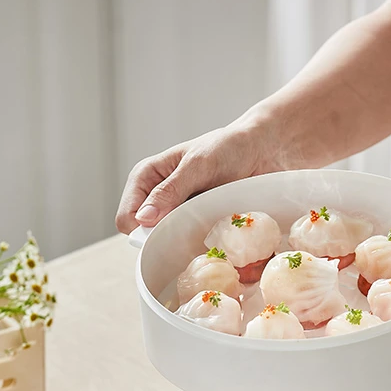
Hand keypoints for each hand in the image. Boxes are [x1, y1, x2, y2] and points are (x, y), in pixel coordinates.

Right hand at [115, 123, 268, 233]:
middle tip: (194, 226)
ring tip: (210, 223)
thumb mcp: (197, 165)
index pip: (128, 217)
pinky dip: (205, 240)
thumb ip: (170, 191)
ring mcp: (181, 212)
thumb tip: (144, 219)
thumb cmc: (227, 147)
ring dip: (189, 238)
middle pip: (148, 235)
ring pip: (172, 241)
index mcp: (147, 179)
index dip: (143, 230)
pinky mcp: (201, 222)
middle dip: (167, 237)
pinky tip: (219, 229)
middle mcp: (159, 198)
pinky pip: (195, 242)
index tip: (169, 228)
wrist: (262, 149)